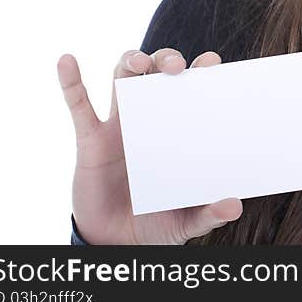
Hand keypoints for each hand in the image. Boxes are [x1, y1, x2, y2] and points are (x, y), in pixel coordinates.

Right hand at [58, 47, 242, 243]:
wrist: (115, 243)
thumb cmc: (156, 222)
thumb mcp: (186, 221)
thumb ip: (209, 213)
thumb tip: (235, 206)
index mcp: (178, 129)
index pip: (192, 88)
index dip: (200, 70)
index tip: (212, 62)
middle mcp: (150, 118)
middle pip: (156, 71)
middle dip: (165, 58)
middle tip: (176, 66)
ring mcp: (119, 126)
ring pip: (121, 78)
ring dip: (129, 60)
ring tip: (139, 62)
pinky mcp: (91, 141)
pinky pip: (79, 106)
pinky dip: (71, 82)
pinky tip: (66, 61)